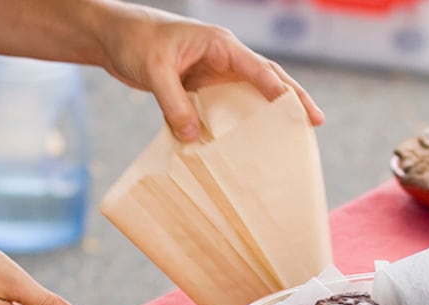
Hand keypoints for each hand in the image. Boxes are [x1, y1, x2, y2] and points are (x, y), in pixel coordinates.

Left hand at [92, 2, 324, 140]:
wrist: (113, 37)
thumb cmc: (135, 41)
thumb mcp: (154, 71)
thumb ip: (174, 103)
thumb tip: (195, 138)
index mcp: (218, 43)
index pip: (255, 65)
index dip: (275, 86)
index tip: (291, 106)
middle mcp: (223, 57)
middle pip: (267, 77)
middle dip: (292, 98)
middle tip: (315, 121)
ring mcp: (214, 73)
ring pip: (251, 94)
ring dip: (272, 112)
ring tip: (296, 134)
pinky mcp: (202, 88)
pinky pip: (228, 107)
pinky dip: (241, 123)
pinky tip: (249, 143)